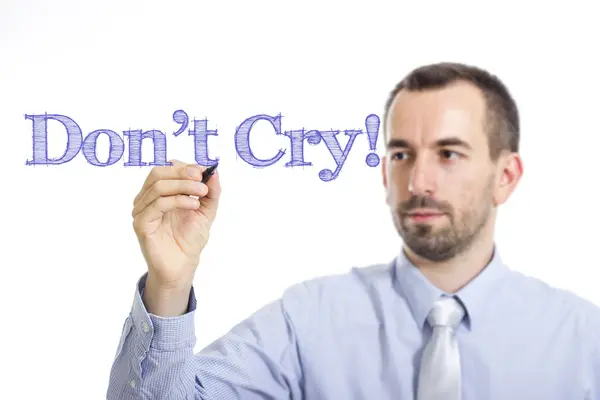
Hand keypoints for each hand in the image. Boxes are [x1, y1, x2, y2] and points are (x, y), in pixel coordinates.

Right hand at [132, 159, 220, 290]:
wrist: (183, 266)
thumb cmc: (190, 239)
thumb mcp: (206, 211)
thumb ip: (210, 192)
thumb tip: (214, 172)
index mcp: (158, 193)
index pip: (166, 169)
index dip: (185, 167)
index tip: (204, 171)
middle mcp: (146, 200)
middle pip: (158, 173)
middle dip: (182, 173)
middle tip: (201, 178)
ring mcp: (141, 211)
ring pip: (158, 186)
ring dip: (183, 186)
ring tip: (202, 193)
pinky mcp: (142, 224)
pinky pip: (157, 204)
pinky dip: (178, 200)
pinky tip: (193, 205)